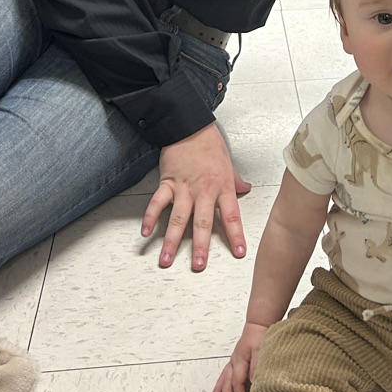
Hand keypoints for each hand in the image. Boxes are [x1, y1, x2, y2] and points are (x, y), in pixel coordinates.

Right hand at [141, 123, 251, 270]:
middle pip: (203, 222)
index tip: (239, 252)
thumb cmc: (210, 144)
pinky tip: (146, 234)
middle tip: (199, 265)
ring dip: (172, 241)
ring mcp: (184, 187)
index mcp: (222, 187)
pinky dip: (150, 218)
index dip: (236, 235)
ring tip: (166, 260)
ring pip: (178, 218)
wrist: (190, 126)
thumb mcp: (228, 163)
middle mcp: (204, 190)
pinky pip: (157, 203)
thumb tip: (246, 189)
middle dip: (201, 246)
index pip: (232, 215)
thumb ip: (236, 181)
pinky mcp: (167, 182)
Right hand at [209, 322, 268, 391]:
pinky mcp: (235, 358)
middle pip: (227, 383)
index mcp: (239, 361)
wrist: (258, 324)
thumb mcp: (260, 350)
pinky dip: (221, 381)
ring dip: (219, 390)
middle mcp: (233, 362)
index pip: (237, 383)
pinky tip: (220, 385)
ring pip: (223, 378)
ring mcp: (233, 360)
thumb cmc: (259, 336)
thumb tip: (253, 383)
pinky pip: (225, 372)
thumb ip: (255, 366)